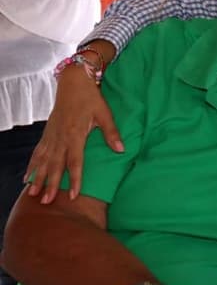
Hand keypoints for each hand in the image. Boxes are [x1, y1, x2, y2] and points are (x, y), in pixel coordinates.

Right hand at [24, 64, 122, 203]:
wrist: (73, 83)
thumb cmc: (91, 98)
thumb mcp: (105, 114)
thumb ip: (111, 133)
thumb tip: (121, 150)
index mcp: (75, 134)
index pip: (75, 162)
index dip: (75, 179)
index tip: (74, 195)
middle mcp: (60, 137)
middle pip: (55, 165)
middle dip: (51, 184)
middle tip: (47, 201)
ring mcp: (51, 136)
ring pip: (43, 161)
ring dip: (38, 178)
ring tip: (33, 194)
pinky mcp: (47, 134)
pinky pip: (37, 153)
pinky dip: (32, 165)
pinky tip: (27, 177)